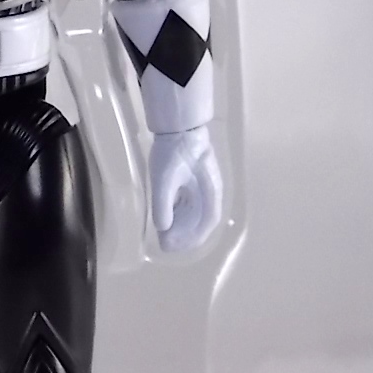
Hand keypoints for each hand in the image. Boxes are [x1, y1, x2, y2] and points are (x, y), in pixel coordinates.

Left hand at [148, 125, 222, 253]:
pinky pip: (191, 205)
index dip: (190, 239)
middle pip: (201, 222)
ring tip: (164, 236)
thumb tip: (163, 228)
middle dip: (184, 237)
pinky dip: (181, 216)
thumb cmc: (174, 152)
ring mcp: (204, 188)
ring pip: (196, 215)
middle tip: (164, 245)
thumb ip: (163, 204)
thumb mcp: (164, 179)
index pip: (205, 223)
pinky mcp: (195, 182)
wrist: (180, 126)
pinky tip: (168, 219)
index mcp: (209, 193)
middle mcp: (210, 193)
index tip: (171, 246)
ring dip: (182, 228)